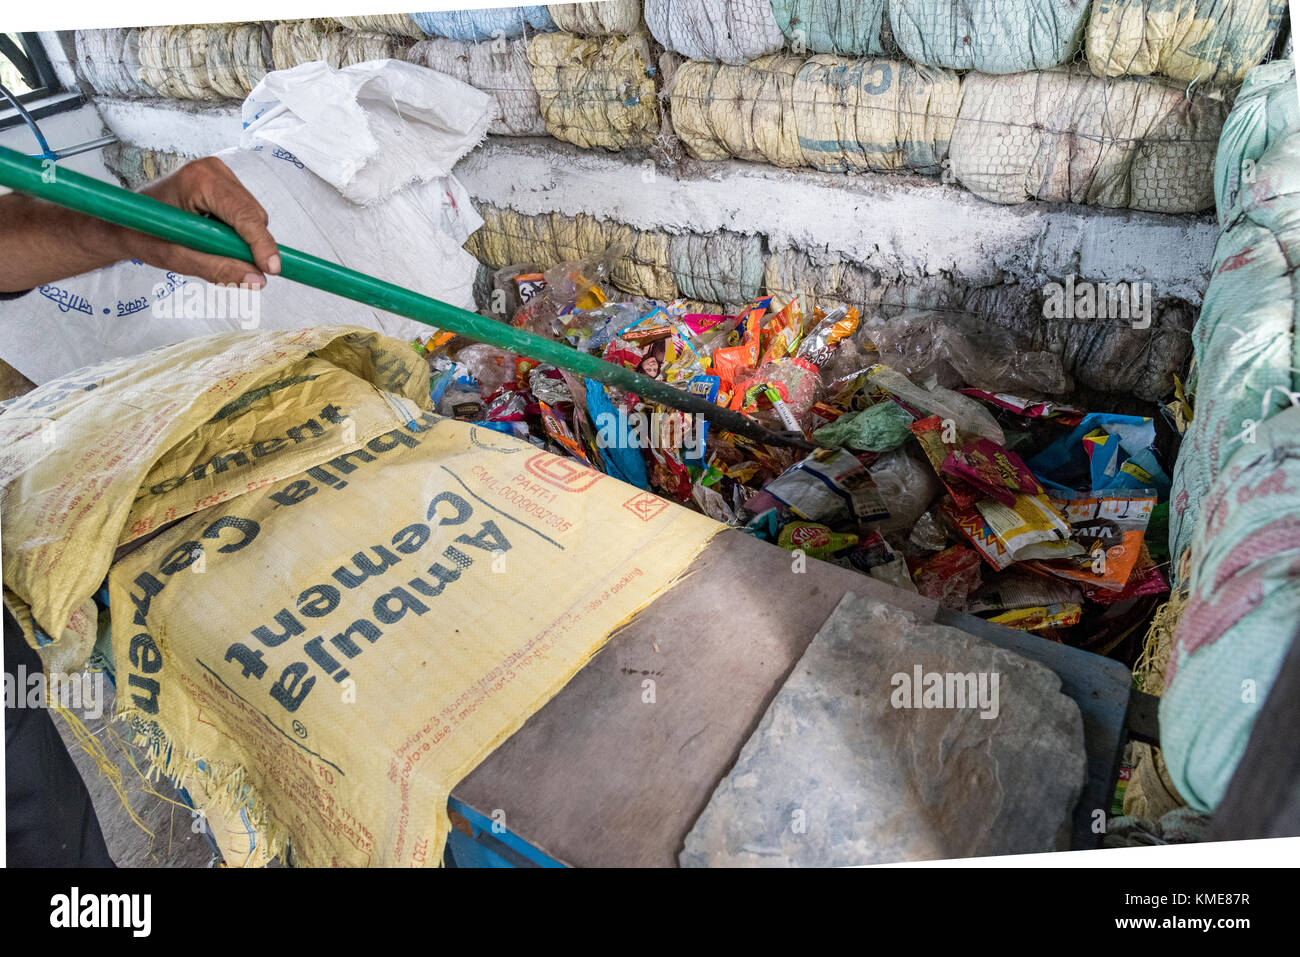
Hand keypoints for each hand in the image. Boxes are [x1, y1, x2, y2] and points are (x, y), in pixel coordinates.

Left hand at [129, 157, 280, 287]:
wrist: (123, 220)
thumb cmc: (141, 233)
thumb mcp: (176, 257)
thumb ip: (218, 268)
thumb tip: (256, 280)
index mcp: (200, 179)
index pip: (245, 215)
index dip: (261, 244)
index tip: (273, 269)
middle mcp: (214, 170)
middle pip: (255, 217)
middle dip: (250, 245)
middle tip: (230, 266)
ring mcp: (221, 175)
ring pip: (254, 219)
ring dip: (241, 241)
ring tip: (210, 248)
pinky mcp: (224, 185)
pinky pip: (246, 217)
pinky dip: (236, 235)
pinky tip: (213, 237)